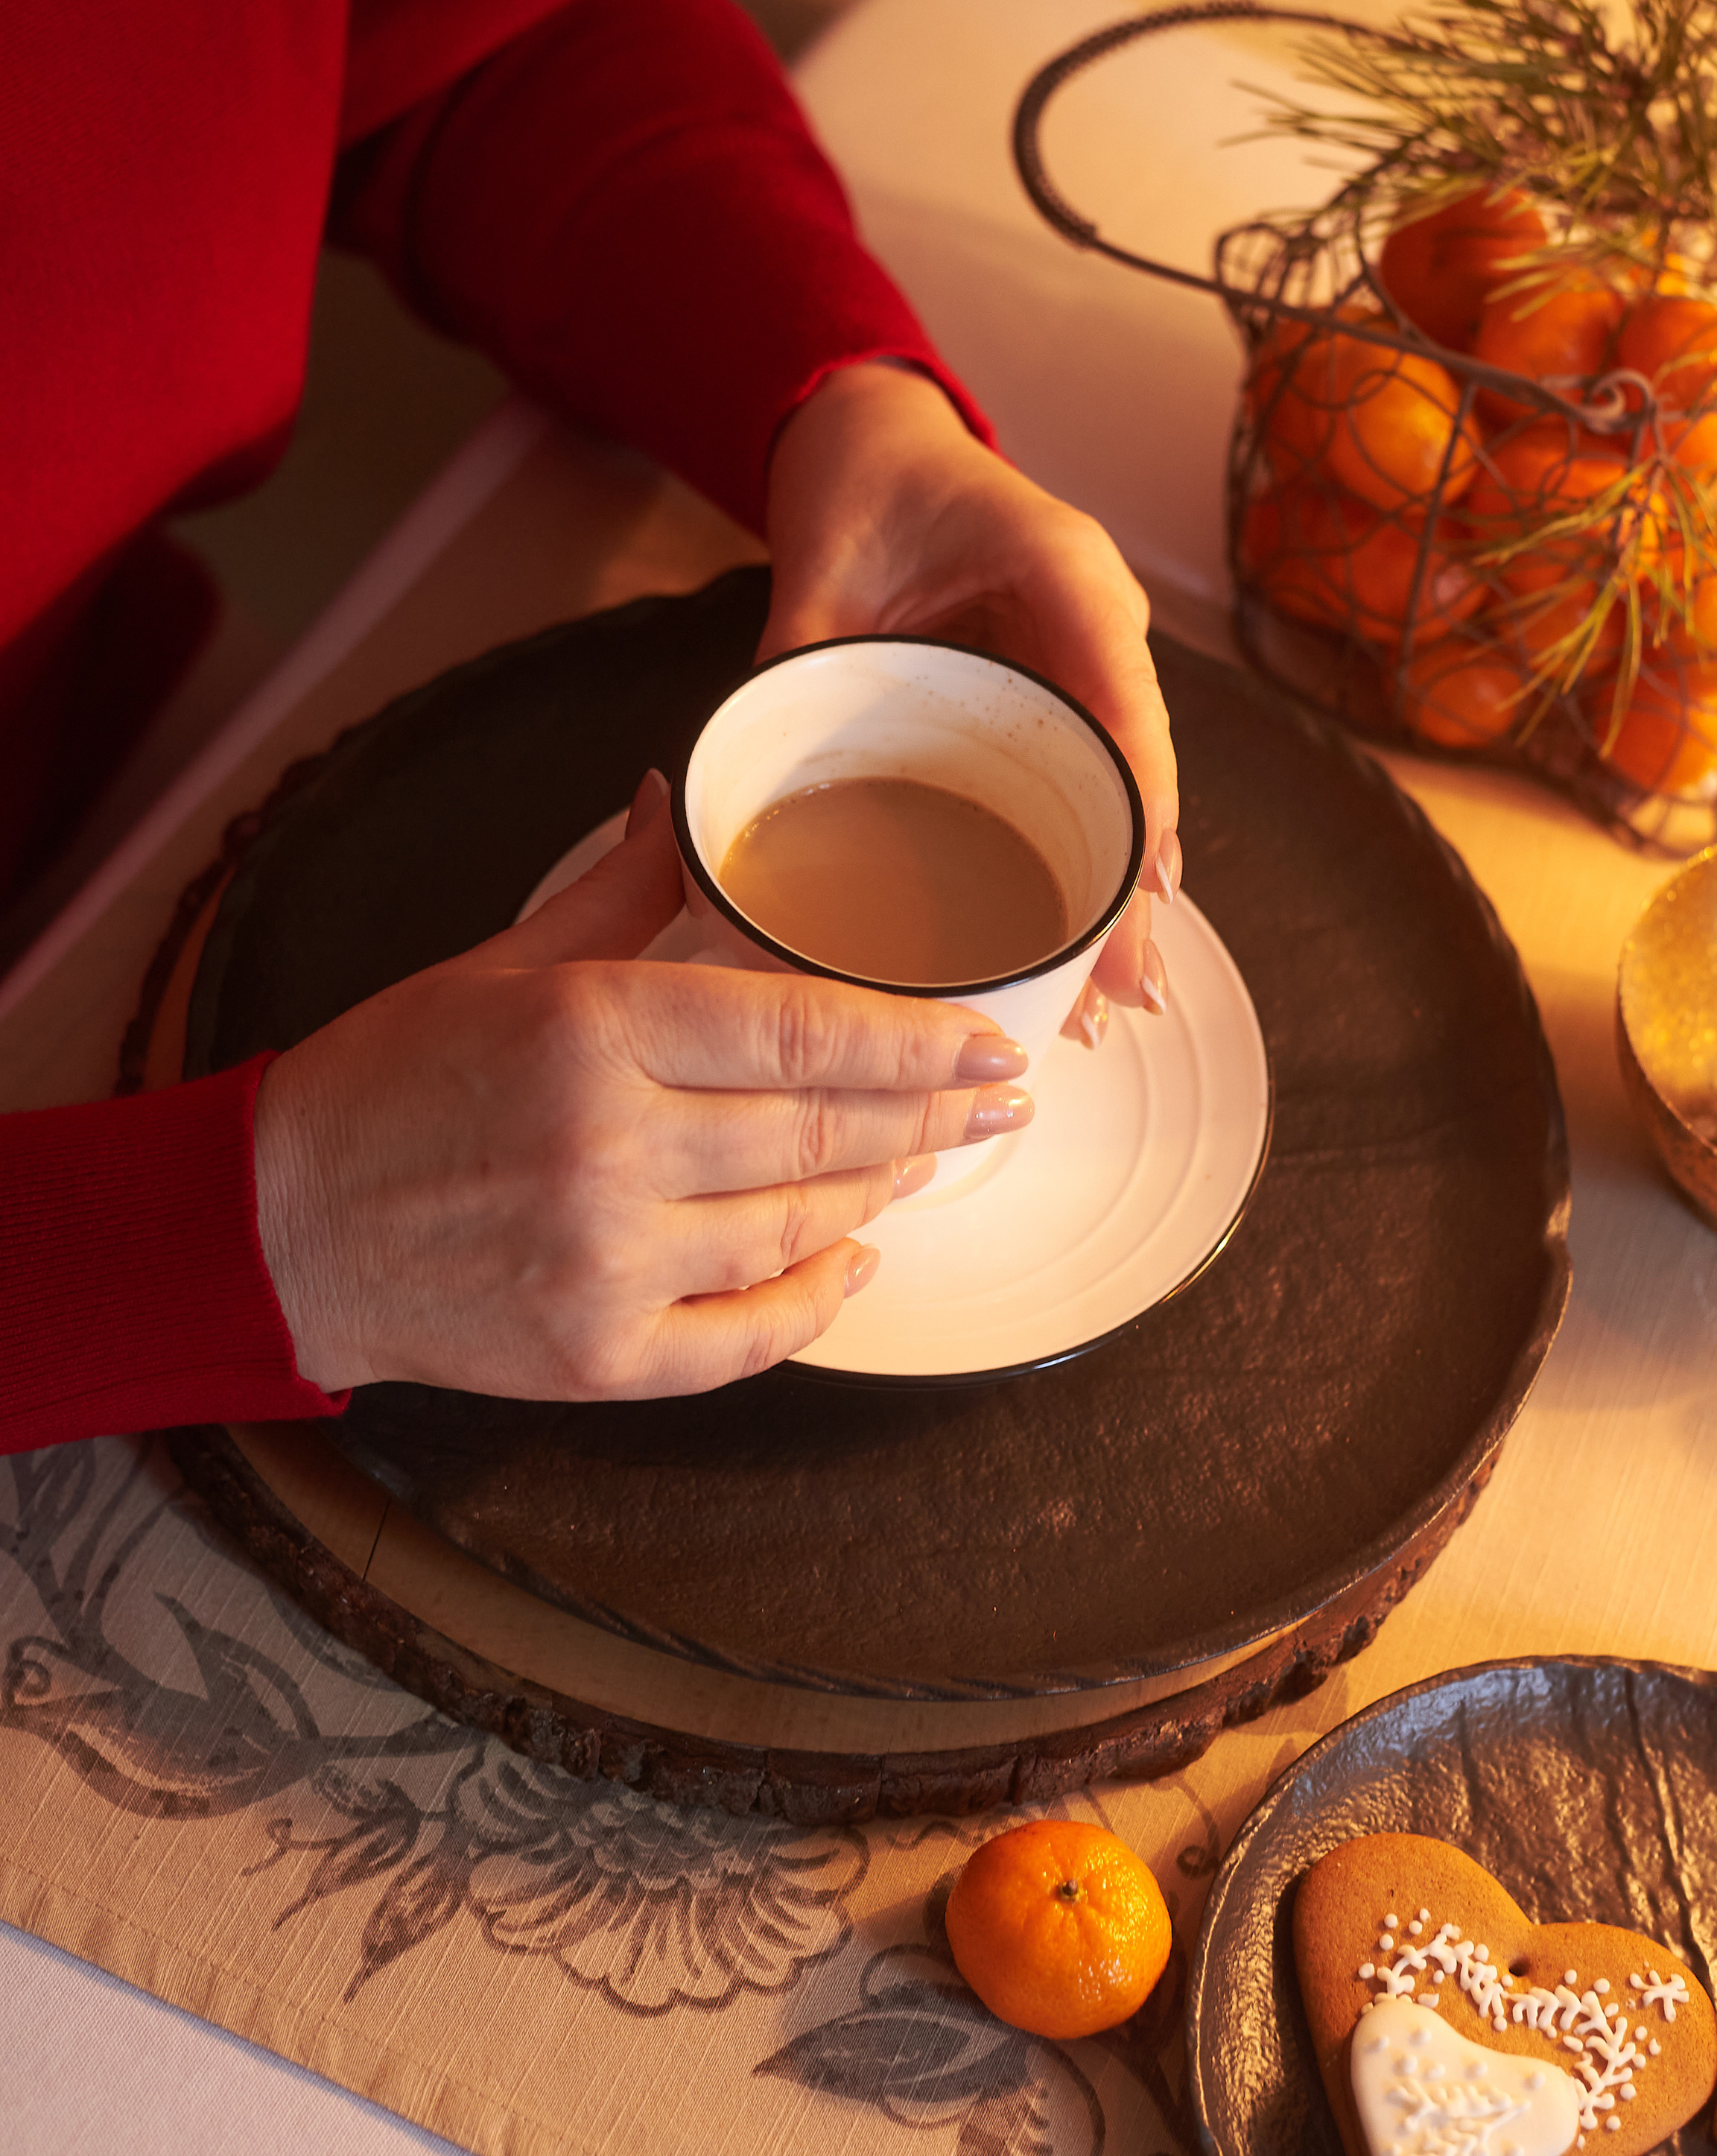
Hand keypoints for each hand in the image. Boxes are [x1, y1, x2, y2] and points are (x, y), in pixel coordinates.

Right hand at [252, 772, 1031, 1397]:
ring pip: (798, 1230)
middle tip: (997, 1103)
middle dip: (931, 1117)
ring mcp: (605, 1263)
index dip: (918, 1042)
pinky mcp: (596, 1354)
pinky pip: (748, 1338)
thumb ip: (614, 894)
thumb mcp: (500, 964)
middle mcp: (607, 1148)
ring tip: (926, 1160)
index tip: (990, 1043)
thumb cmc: (390, 1084)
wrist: (280, 1227)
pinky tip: (857, 1262)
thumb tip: (672, 801)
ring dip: (879, 1195)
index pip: (803, 1033)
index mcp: (591, 1029)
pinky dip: (816, 1301)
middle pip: (821, 1132)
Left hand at [759, 363, 1180, 1034]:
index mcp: (1063, 571)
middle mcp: (1098, 616)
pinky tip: (1087, 933)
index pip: (1124, 704)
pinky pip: (1091, 774)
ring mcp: (1090, 651)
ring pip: (1125, 784)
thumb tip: (752, 788)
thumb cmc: (860, 479)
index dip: (1138, 810)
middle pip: (1138, 768)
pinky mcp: (1064, 681)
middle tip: (1126, 993)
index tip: (1139, 898)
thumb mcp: (819, 566)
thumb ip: (798, 663)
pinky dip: (1091, 851)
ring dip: (1121, 886)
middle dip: (1135, 887)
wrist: (874, 431)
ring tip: (1111, 995)